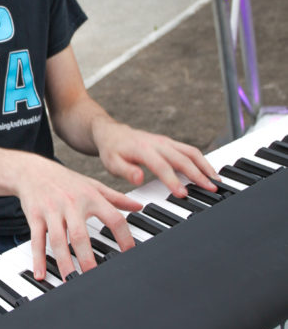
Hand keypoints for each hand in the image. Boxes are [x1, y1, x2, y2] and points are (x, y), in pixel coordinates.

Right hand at [16, 154, 140, 281]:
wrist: (31, 170)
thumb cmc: (65, 180)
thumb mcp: (92, 185)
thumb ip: (116, 197)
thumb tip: (138, 206)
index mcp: (90, 197)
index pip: (113, 218)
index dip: (124, 237)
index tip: (129, 254)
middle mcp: (71, 204)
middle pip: (80, 234)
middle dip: (87, 257)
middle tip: (93, 275)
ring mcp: (51, 211)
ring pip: (58, 240)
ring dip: (64, 262)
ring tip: (70, 280)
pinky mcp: (34, 216)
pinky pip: (36, 240)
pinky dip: (38, 258)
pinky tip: (41, 273)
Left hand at [92, 120, 216, 198]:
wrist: (113, 134)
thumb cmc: (113, 150)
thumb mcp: (112, 163)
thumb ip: (125, 171)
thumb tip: (139, 178)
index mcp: (143, 149)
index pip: (162, 166)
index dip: (173, 180)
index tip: (183, 194)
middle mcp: (158, 143)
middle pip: (182, 158)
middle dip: (198, 174)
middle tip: (211, 189)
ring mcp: (167, 142)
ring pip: (191, 152)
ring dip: (205, 166)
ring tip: (216, 182)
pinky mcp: (171, 143)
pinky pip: (190, 151)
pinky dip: (203, 161)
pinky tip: (209, 173)